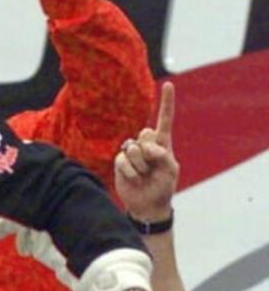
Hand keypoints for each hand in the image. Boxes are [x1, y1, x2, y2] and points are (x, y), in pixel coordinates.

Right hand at [116, 81, 178, 222]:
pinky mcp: (119, 162)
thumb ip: (162, 155)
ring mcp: (132, 152)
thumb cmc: (163, 186)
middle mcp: (146, 144)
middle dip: (150, 152)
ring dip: (140, 165)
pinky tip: (134, 179)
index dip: (166, 103)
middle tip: (152, 167)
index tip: (168, 85)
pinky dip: (130, 171)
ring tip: (143, 175)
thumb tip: (146, 146)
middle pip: (146, 134)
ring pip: (133, 148)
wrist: (147, 205)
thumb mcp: (170, 170)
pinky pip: (122, 159)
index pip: (165, 120)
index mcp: (163, 143)